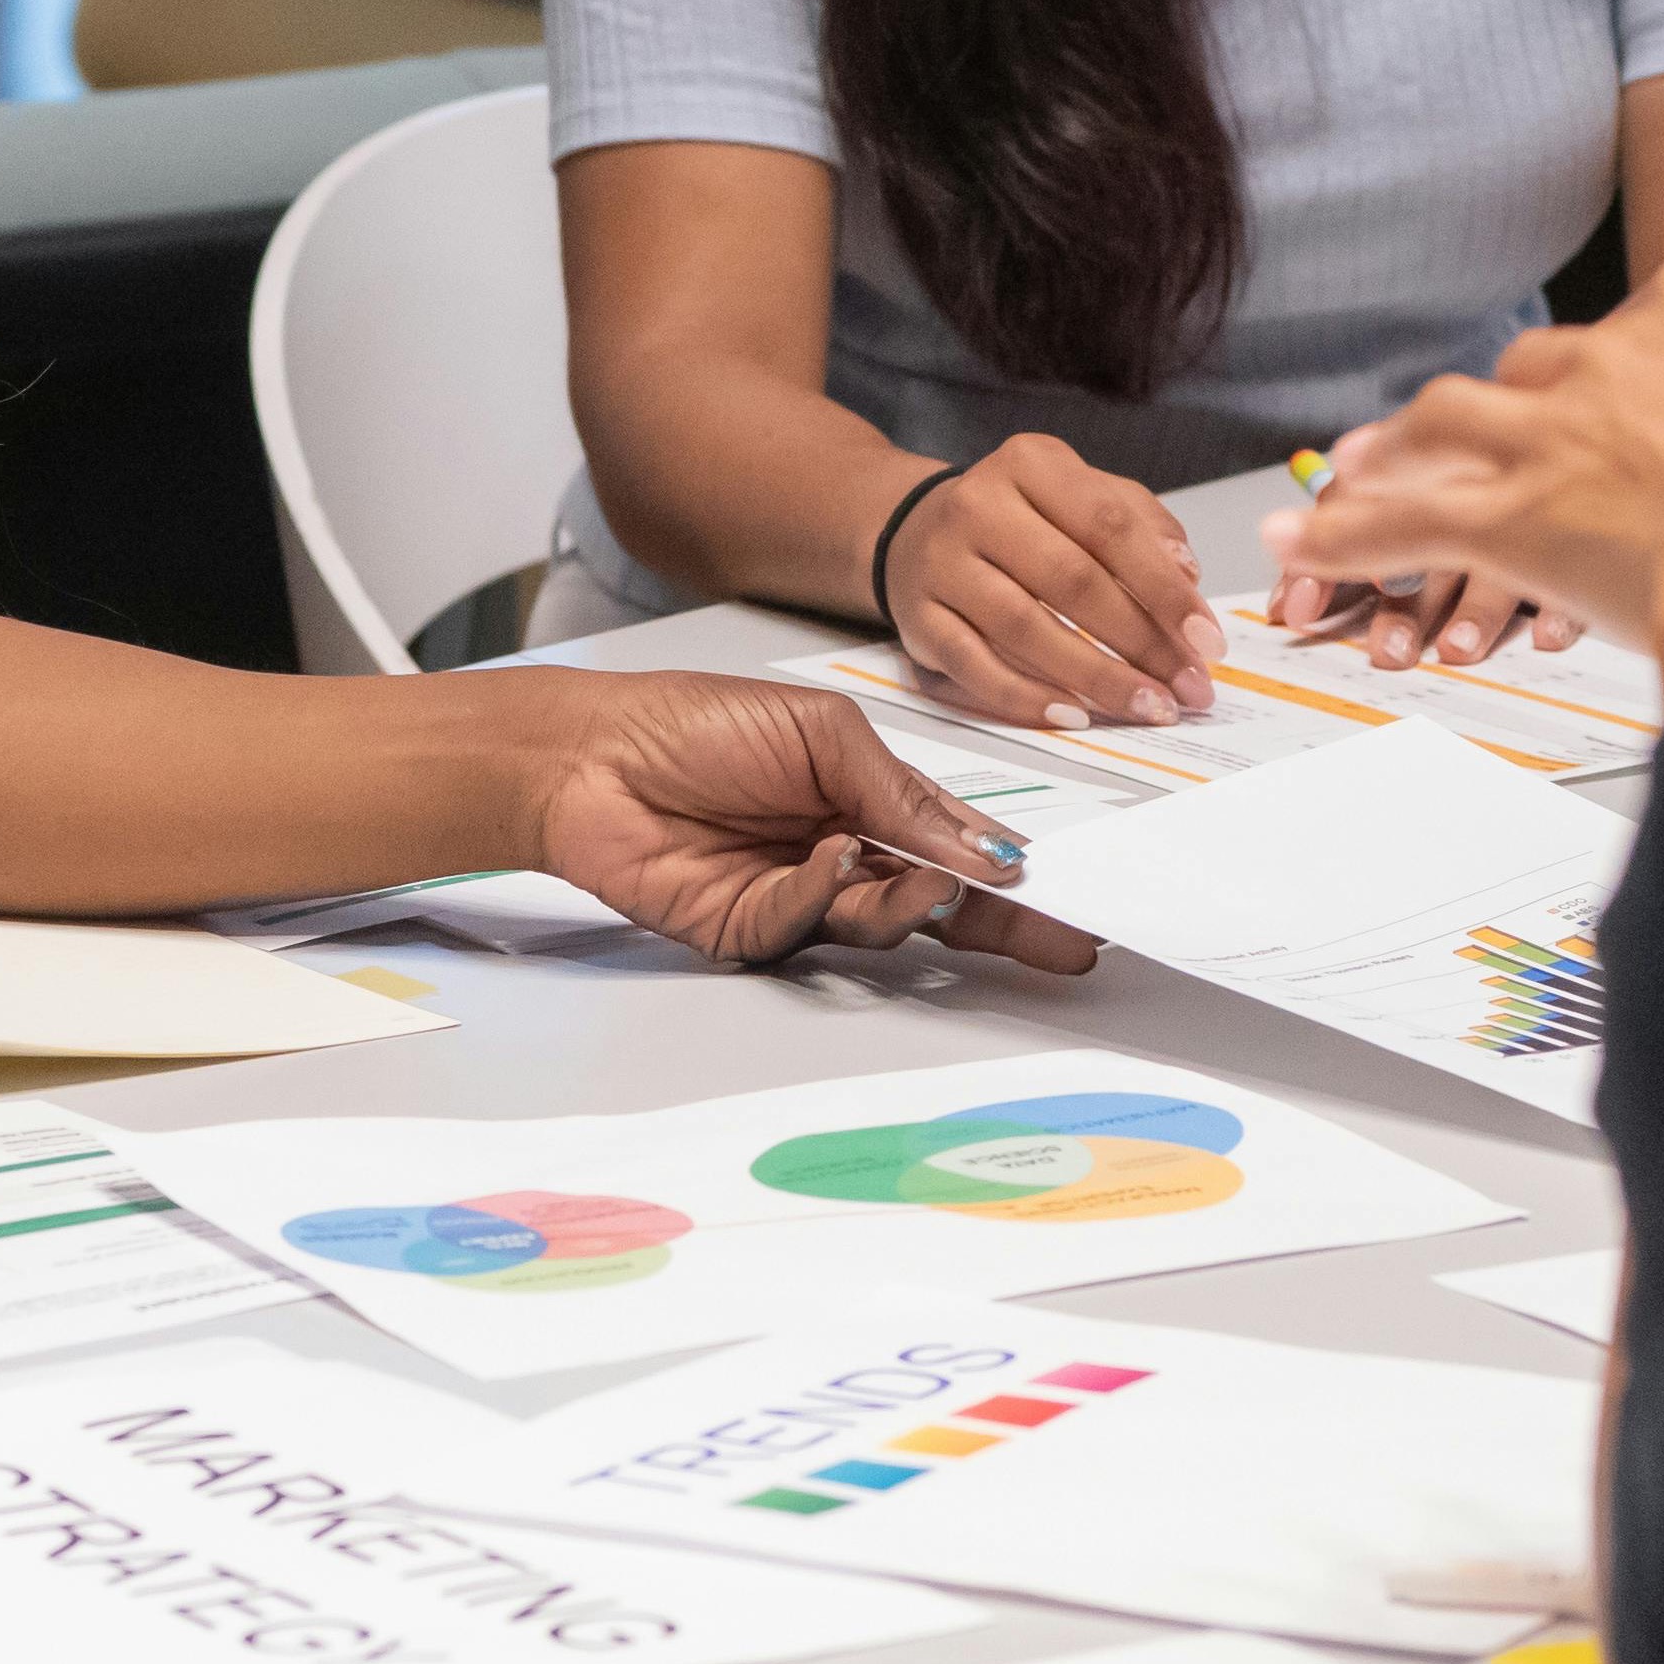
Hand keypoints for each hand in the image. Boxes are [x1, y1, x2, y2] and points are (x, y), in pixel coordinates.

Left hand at [523, 674, 1096, 972]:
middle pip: (940, 904)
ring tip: (924, 876)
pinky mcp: (749, 932)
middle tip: (1061, 943)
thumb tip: (983, 850)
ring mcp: (798, 897)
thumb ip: (902, 795)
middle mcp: (842, 854)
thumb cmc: (697, 721)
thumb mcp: (823, 735)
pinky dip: (825, 894)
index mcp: (867, 798)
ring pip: (882, 925)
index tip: (1072, 899)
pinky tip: (826, 857)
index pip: (957, 845)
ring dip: (911, 901)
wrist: (592, 754)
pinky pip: (808, 929)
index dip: (1013, 874)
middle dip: (1003, 925)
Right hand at [875, 435, 1219, 731]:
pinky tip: (1075, 714)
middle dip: (1141, 643)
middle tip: (1187, 688)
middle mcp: (977, 505)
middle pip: (1071, 581)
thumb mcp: (1079, 495)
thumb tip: (1186, 576)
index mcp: (1029, 464)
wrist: (914, 531)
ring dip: (1095, 677)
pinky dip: (1027, 698)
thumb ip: (1140, 523)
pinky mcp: (917, 619)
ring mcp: (941, 563)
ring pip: (1024, 629)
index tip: (1207, 641)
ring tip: (1146, 706)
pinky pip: (975, 667)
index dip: (1163, 588)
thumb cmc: (1019, 519)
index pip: (1109, 526)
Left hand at [1259, 248, 1663, 698]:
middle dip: (1517, 410)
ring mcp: (1554, 430)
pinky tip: (1302, 542)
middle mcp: (1618, 350)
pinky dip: (1345, 531)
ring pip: (1450, 421)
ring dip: (1398, 446)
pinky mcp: (1509, 516)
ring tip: (1358, 466)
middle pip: (1546, 368)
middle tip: (1497, 448)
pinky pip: (1400, 520)